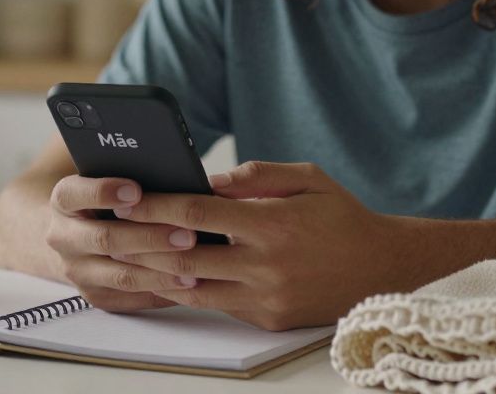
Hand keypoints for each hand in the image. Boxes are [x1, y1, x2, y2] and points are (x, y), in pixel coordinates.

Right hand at [45, 174, 201, 311]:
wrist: (75, 236)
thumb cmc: (104, 200)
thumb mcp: (104, 179)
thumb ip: (128, 174)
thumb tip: (171, 175)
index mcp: (63, 200)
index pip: (75, 194)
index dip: (104, 192)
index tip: (136, 190)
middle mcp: (63, 237)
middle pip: (106, 239)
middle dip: (149, 238)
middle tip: (187, 235)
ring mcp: (77, 271)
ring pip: (122, 276)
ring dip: (161, 272)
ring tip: (195, 268)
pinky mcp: (95, 296)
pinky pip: (132, 298)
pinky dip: (161, 292)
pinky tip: (187, 286)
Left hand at [111, 161, 394, 329]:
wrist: (384, 269)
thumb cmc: (342, 217)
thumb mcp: (308, 178)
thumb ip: (257, 176)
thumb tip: (210, 179)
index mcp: (272, 224)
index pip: (197, 213)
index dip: (157, 205)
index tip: (128, 196)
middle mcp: (265, 265)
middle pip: (184, 255)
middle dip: (142, 243)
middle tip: (110, 230)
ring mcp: (265, 297)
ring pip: (192, 288)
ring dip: (157, 272)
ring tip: (127, 254)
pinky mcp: (267, 319)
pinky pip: (216, 304)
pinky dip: (188, 289)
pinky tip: (166, 274)